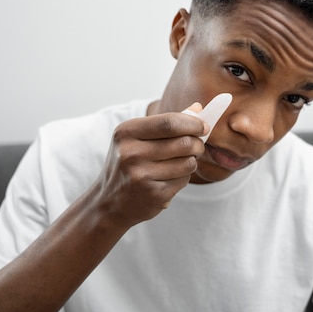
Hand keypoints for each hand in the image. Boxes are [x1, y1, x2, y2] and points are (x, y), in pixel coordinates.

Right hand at [96, 103, 207, 227]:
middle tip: (197, 146)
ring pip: (188, 162)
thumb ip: (167, 123)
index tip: (204, 126)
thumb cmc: (128, 164)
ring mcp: (141, 176)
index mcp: (126, 132)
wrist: (109, 203)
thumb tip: (198, 107)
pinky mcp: (153, 195)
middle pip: (184, 142)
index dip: (192, 123)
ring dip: (191, 162)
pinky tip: (168, 179)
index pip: (169, 122)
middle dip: (198, 144)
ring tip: (179, 163)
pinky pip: (184, 180)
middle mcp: (131, 153)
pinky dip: (183, 178)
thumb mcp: (138, 138)